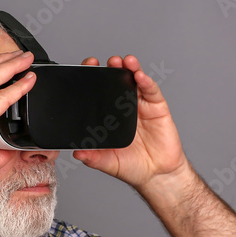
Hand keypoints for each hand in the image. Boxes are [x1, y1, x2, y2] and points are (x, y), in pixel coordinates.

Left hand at [73, 55, 188, 188]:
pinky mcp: (157, 108)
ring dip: (130, 68)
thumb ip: (93, 157)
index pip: (99, 93)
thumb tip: (77, 153)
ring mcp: (141, 105)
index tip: (87, 70)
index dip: (93, 80)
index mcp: (109, 116)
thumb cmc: (133, 167)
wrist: (158, 175)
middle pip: (117, 81)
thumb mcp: (108, 163)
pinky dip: (146, 82)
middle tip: (107, 62)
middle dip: (112, 69)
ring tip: (124, 61)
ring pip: (134, 81)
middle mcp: (124, 107)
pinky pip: (151, 91)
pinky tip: (140, 75)